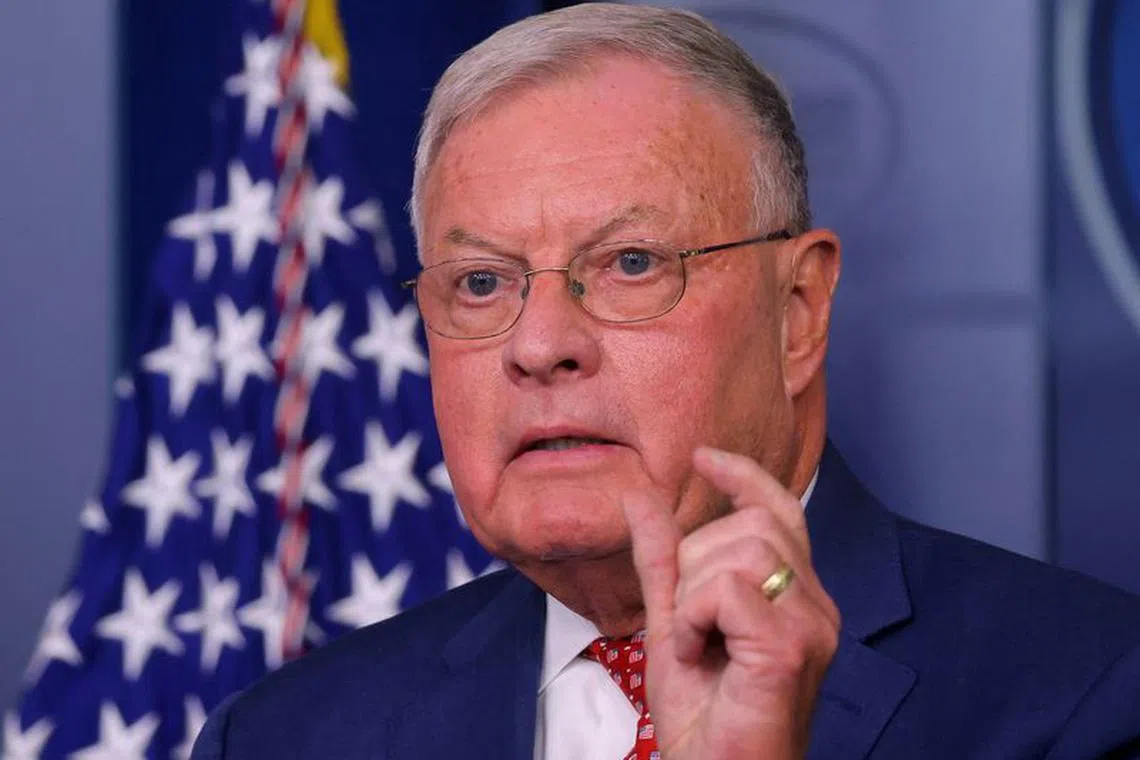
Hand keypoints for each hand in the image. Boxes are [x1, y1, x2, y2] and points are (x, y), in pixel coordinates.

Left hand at [623, 447, 839, 759]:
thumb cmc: (704, 716)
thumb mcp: (671, 622)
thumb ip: (662, 559)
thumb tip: (638, 496)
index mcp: (794, 597)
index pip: (780, 511)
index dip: (744, 477)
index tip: (703, 458)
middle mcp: (816, 606)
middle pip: (752, 525)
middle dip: (697, 561)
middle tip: (689, 622)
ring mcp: (811, 625)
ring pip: (740, 551)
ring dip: (693, 594)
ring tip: (694, 642)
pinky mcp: (792, 646)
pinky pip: (728, 589)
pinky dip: (693, 616)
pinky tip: (695, 652)